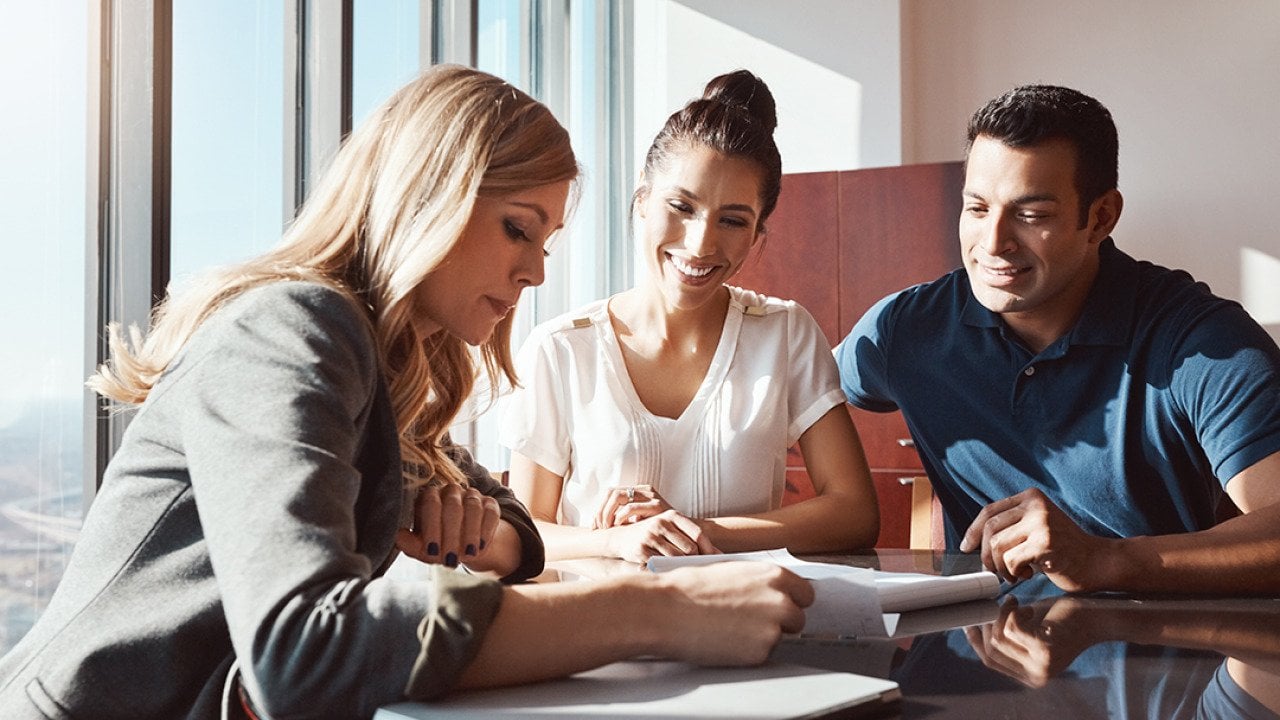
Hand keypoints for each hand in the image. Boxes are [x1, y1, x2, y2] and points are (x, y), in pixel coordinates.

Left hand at [397, 481, 499, 568]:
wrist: (465, 545)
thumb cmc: (438, 544)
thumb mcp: (423, 548)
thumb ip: (410, 543)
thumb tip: (398, 537)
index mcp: (429, 496)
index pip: (430, 505)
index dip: (432, 529)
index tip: (432, 552)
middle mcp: (450, 491)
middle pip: (452, 507)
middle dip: (451, 535)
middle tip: (450, 559)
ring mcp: (472, 495)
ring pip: (473, 508)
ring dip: (470, 534)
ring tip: (467, 555)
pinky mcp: (490, 503)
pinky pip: (490, 513)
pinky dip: (485, 531)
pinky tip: (480, 547)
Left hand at [594, 484, 672, 528]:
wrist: (683, 534)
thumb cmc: (657, 530)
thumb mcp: (637, 522)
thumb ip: (623, 518)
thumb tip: (598, 525)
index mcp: (638, 491)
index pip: (611, 493)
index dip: (599, 509)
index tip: (595, 526)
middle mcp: (644, 490)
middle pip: (611, 493)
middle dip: (601, 511)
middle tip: (599, 527)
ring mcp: (651, 496)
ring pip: (618, 496)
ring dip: (608, 513)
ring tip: (607, 527)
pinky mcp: (657, 506)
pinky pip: (632, 507)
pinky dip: (620, 516)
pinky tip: (618, 525)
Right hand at [604, 509, 718, 562]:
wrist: (621, 537)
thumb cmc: (653, 535)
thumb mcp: (671, 530)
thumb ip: (693, 539)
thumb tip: (721, 556)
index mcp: (672, 515)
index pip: (697, 533)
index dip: (709, 549)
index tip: (716, 561)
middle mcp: (661, 523)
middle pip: (690, 548)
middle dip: (696, 560)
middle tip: (700, 570)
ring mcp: (650, 535)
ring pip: (677, 558)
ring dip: (683, 567)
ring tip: (685, 572)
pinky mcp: (641, 549)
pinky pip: (662, 565)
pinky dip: (668, 571)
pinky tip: (669, 572)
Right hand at [657, 561, 814, 664]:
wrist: (669, 611)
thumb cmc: (691, 589)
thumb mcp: (733, 570)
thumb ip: (759, 582)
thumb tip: (770, 591)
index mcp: (774, 576)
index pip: (805, 593)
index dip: (791, 600)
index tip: (781, 605)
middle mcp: (780, 601)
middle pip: (798, 618)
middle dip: (780, 621)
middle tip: (752, 621)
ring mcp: (772, 628)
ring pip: (781, 638)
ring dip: (763, 636)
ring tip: (733, 628)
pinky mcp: (760, 652)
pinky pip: (763, 654)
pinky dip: (748, 651)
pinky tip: (726, 640)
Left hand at [959, 488, 1113, 591]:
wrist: (1099, 561)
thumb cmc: (1065, 549)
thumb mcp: (1037, 526)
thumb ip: (1012, 526)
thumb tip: (975, 542)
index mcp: (1031, 497)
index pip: (989, 512)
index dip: (973, 531)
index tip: (967, 546)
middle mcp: (1035, 505)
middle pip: (990, 529)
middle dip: (986, 555)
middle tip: (995, 570)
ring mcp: (1041, 523)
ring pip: (997, 546)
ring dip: (1001, 567)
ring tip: (1016, 573)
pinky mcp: (1045, 543)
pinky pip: (1011, 560)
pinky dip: (1014, 573)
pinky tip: (1030, 574)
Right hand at [963, 596, 1094, 687]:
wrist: (1094, 616)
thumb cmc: (1060, 619)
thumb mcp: (1029, 631)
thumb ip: (1006, 637)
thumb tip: (972, 628)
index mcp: (1030, 677)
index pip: (990, 661)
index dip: (976, 641)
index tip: (969, 621)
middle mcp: (1034, 677)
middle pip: (992, 649)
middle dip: (989, 622)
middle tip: (998, 604)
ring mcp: (1040, 666)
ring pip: (999, 636)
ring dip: (1005, 613)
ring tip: (1018, 603)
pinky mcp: (1044, 649)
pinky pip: (1012, 626)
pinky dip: (1015, 611)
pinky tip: (1028, 606)